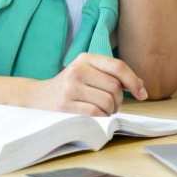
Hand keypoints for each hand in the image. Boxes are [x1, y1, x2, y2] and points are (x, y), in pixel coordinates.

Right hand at [23, 53, 147, 116]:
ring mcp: (70, 87)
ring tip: (101, 111)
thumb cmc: (69, 87)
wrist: (35, 98)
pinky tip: (95, 117)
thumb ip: (112, 76)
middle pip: (115, 87)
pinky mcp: (65, 105)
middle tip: (110, 105)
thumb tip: (141, 86)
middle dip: (118, 100)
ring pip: (107, 101)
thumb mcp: (88, 73)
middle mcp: (78, 70)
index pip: (118, 66)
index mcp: (86, 58)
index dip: (134, 81)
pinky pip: (96, 113)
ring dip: (110, 111)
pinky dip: (101, 118)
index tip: (142, 94)